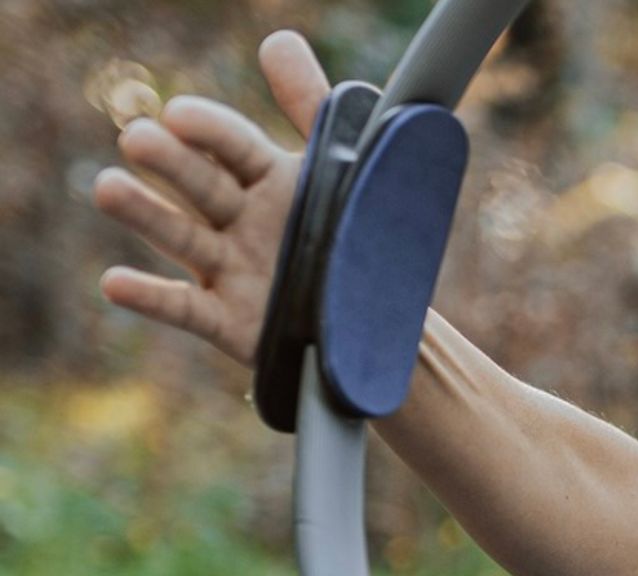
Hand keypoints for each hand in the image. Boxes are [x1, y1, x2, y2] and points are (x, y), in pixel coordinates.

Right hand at [91, 30, 335, 368]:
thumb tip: (277, 41)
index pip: (236, 146)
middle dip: (172, 164)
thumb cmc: (359, 239)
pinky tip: (115, 283)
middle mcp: (244, 221)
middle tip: (139, 140)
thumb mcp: (346, 172)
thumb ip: (315, 111)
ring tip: (107, 189)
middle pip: (203, 185)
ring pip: (184, 238)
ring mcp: (233, 270)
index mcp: (272, 180)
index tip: (182, 116)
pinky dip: (152, 298)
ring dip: (146, 215)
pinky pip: (188, 310)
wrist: (379, 323)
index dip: (211, 131)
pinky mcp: (230, 322)